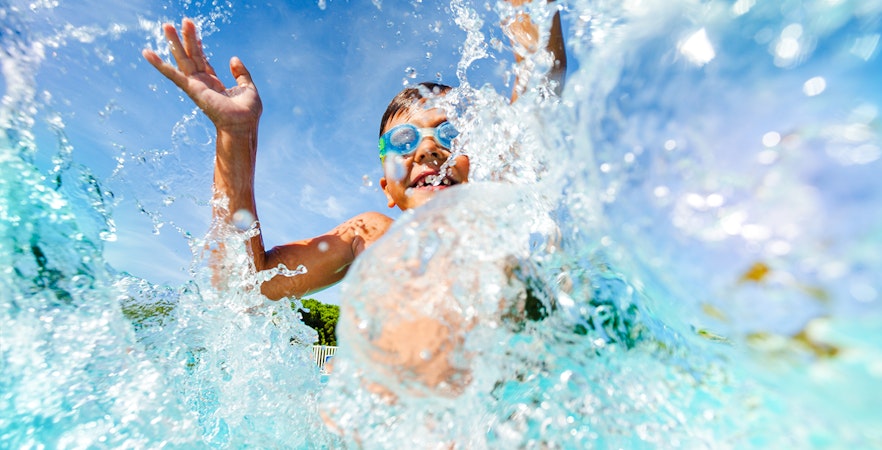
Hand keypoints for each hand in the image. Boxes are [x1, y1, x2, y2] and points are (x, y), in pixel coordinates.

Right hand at [142, 18, 261, 132]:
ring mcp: (195, 85)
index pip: (203, 61)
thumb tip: (233, 58)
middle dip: (187, 38)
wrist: (243, 125)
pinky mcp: (191, 89)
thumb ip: (241, 73)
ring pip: (183, 59)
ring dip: (175, 42)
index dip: (199, 47)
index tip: (196, 33)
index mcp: (214, 83)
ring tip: (167, 25)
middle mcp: (202, 83)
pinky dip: (159, 64)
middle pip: (192, 56)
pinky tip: (147, 53)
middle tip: (184, 20)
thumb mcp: (248, 87)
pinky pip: (173, 74)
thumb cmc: (247, 113)